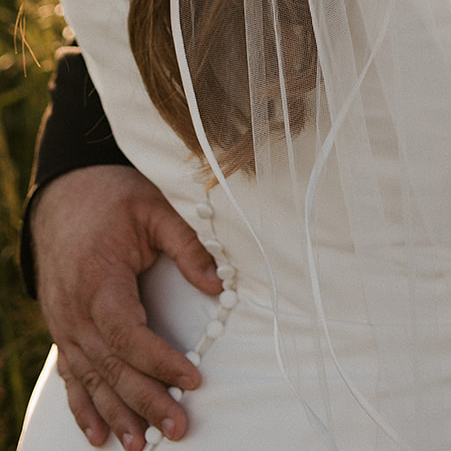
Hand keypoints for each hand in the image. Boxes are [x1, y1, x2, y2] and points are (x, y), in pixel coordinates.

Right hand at [32, 165, 221, 447]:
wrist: (65, 195)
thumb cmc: (113, 199)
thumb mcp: (154, 210)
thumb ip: (186, 246)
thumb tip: (217, 283)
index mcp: (100, 281)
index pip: (128, 335)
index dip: (159, 361)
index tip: (192, 379)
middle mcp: (76, 311)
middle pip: (111, 367)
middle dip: (145, 401)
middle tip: (177, 427)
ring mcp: (64, 324)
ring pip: (90, 378)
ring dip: (116, 414)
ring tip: (140, 445)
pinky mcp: (62, 329)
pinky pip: (71, 375)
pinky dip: (84, 407)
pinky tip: (98, 435)